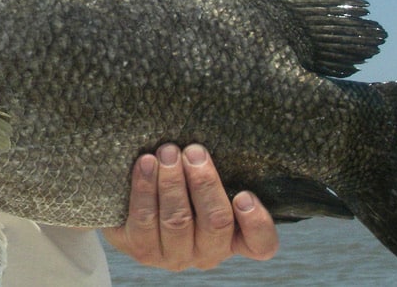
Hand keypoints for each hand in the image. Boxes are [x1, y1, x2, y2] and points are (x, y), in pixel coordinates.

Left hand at [102, 143, 277, 270]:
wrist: (135, 202)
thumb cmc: (184, 184)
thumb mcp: (205, 180)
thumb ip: (218, 170)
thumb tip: (214, 141)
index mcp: (235, 239)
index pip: (261, 244)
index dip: (256, 223)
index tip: (244, 195)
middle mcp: (208, 253)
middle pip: (215, 222)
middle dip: (203, 182)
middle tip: (194, 151)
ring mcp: (175, 256)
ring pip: (177, 220)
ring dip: (172, 181)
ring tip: (167, 151)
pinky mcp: (142, 250)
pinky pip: (144, 219)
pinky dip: (145, 189)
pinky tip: (145, 164)